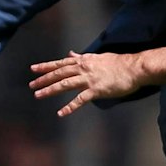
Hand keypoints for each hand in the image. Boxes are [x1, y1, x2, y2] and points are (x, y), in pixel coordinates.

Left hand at [29, 51, 143, 116]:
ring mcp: (89, 79)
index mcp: (83, 60)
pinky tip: (61, 113)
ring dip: (50, 90)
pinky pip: (80, 99)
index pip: (61, 63)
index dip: (46, 66)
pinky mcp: (96, 90)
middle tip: (31, 85)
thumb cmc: (119, 63)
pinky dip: (70, 107)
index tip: (33, 69)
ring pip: (64, 84)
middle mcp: (83, 68)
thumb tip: (71, 53)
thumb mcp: (98, 57)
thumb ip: (83, 56)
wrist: (134, 68)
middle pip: (59, 73)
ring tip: (38, 95)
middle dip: (43, 79)